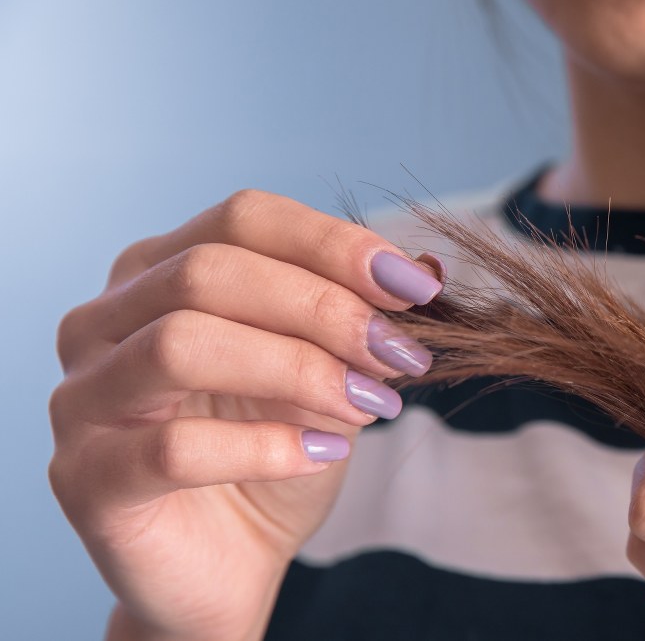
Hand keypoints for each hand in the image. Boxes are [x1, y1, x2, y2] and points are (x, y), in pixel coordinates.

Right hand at [49, 189, 440, 640]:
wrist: (233, 562)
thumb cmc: (276, 452)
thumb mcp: (332, 374)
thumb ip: (363, 322)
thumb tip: (423, 268)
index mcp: (160, 272)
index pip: (243, 218)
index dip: (335, 244)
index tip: (416, 287)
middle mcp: (105, 321)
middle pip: (209, 271)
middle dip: (324, 307)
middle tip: (400, 353)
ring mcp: (83, 398)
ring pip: (180, 344)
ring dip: (296, 369)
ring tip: (369, 406)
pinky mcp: (85, 478)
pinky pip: (172, 448)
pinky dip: (264, 446)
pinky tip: (321, 454)